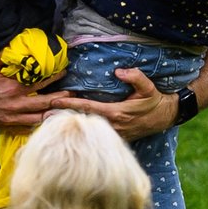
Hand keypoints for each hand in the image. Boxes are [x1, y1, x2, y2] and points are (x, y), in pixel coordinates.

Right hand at [0, 51, 69, 132]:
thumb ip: (3, 54)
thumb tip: (16, 41)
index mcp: (12, 88)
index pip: (39, 82)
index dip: (54, 77)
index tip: (64, 72)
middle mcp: (15, 105)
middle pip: (44, 103)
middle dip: (60, 99)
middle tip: (73, 95)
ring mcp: (11, 118)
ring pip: (38, 118)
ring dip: (52, 114)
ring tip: (65, 111)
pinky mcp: (6, 126)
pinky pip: (26, 128)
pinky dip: (38, 125)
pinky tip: (46, 123)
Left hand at [49, 68, 177, 141]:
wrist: (166, 118)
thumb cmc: (155, 102)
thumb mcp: (149, 88)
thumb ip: (135, 77)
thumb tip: (119, 70)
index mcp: (117, 113)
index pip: (88, 108)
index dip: (70, 104)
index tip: (54, 101)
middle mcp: (113, 126)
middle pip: (82, 122)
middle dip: (62, 118)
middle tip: (41, 116)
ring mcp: (113, 135)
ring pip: (86, 131)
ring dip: (69, 127)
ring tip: (48, 124)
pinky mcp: (115, 138)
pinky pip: (94, 136)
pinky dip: (80, 133)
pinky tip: (68, 131)